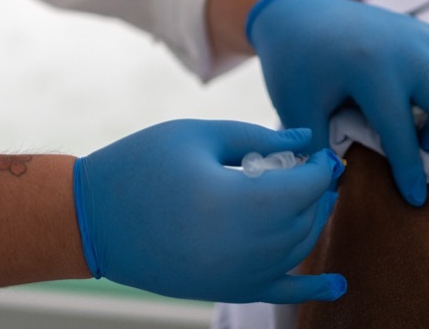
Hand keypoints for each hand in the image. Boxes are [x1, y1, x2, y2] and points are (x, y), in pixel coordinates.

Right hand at [73, 120, 345, 303]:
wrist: (90, 220)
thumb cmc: (140, 165)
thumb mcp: (197, 136)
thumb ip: (256, 136)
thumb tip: (304, 138)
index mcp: (234, 203)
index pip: (303, 187)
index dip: (320, 167)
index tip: (320, 149)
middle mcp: (241, 247)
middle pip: (305, 220)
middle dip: (317, 192)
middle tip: (313, 167)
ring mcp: (234, 275)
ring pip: (297, 251)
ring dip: (311, 221)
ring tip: (307, 195)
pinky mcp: (224, 288)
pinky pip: (280, 293)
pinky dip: (312, 290)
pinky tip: (338, 284)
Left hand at [247, 0, 428, 205]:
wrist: (294, 12)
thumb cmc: (293, 63)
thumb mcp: (297, 109)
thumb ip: (318, 150)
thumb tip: (337, 188)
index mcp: (370, 70)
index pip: (401, 132)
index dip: (410, 170)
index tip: (416, 198)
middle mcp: (402, 50)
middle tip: (419, 145)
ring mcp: (414, 34)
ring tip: (420, 120)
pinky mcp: (417, 28)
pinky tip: (418, 94)